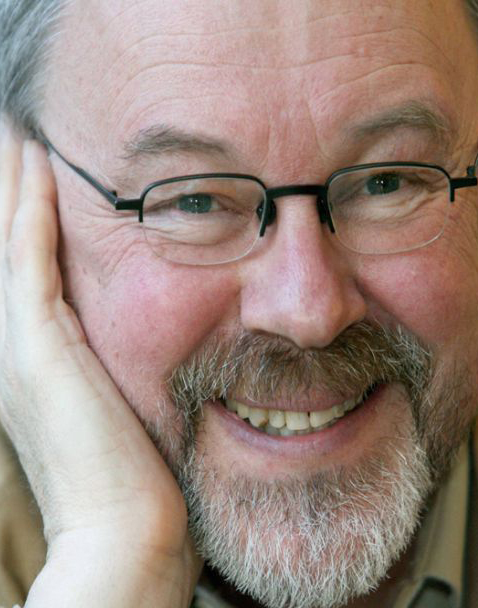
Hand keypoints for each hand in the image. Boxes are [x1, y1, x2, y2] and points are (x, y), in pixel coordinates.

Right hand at [0, 120, 201, 606]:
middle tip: (14, 134)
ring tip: (16, 133)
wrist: (123, 528)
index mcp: (30, 356)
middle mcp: (10, 341)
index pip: (20, 263)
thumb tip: (160, 338)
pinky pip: (29, 256)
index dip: (22, 214)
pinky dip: (30, 208)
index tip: (36, 169)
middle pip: (2, 241)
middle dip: (7, 188)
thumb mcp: (117, 401)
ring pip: (6, 237)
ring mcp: (18, 341)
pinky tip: (37, 163)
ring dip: (12, 183)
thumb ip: (112, 363)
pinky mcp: (38, 343)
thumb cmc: (129, 473)